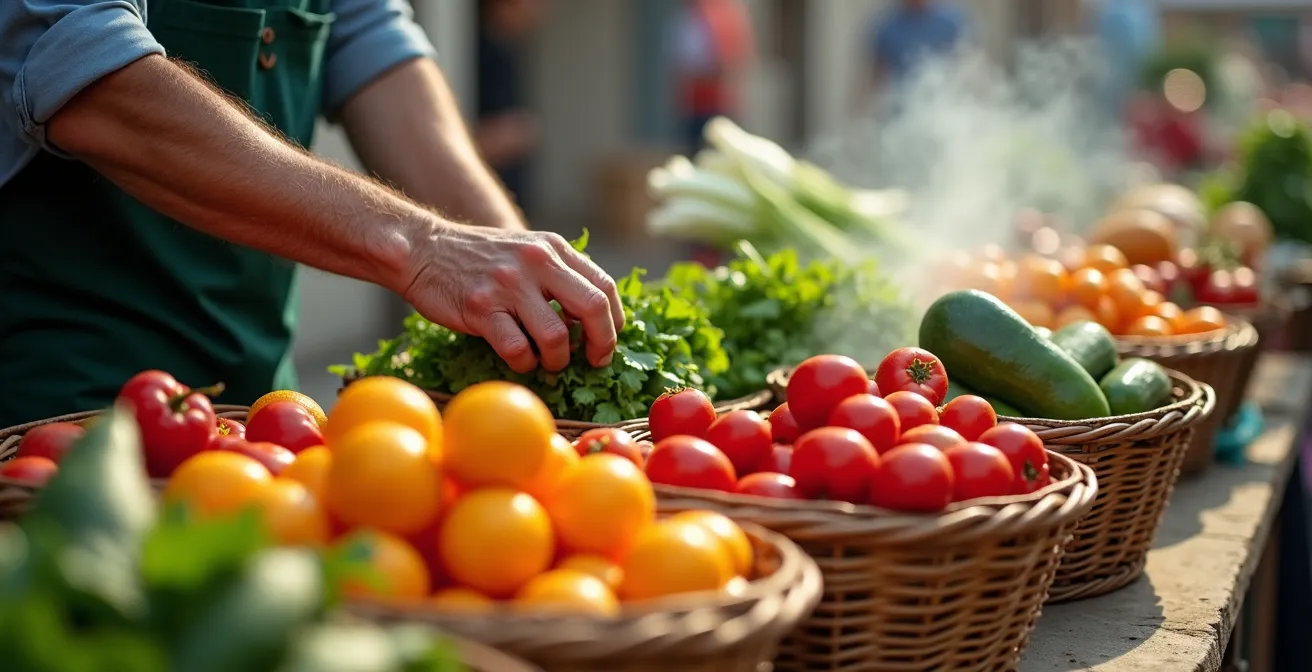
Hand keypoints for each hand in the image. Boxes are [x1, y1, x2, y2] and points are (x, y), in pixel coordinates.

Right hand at [401, 222, 624, 372]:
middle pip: (594, 308)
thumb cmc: (481, 260)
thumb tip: (598, 318)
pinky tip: (519, 359)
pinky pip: (518, 349)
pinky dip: (525, 363)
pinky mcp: (482, 308)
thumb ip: (560, 274)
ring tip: (548, 362)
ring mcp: (509, 285)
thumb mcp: (527, 251)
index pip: (605, 286)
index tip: (608, 341)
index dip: (615, 321)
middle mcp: (537, 262)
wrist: (424, 249)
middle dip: (601, 344)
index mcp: (554, 249)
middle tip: (594, 361)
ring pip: (556, 337)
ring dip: (557, 360)